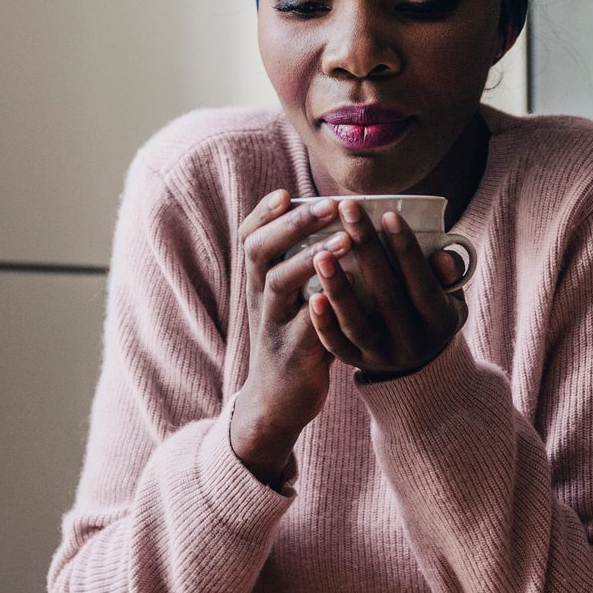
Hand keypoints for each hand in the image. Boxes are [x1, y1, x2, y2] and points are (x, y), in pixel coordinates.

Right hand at [229, 190, 338, 484]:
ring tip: (343, 241)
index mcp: (259, 282)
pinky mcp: (293, 354)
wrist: (277, 400)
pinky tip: (343, 293)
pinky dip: (322, 309)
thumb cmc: (295, 338)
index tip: (286, 192)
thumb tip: (342, 221)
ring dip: (308, 259)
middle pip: (259, 252)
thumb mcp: (291, 299)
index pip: (249, 237)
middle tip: (328, 205)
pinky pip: (306, 327)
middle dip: (292, 225)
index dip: (263, 213)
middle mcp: (259, 299)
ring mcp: (273, 326)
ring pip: (279, 285)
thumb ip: (307, 264)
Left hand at [307, 201, 465, 380]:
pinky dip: (323, 322)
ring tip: (320, 253)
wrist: (419, 363)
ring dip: (338, 288)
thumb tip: (442, 255)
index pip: (422, 284)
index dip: (407, 251)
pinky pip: (336, 345)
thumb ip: (449, 275)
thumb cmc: (432, 312)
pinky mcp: (356, 361)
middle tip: (347, 210)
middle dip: (367, 250)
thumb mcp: (452, 296)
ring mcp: (381, 355)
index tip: (388, 215)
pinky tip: (311, 296)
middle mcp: (411, 341)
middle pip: (387, 295)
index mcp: (439, 321)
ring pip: (357, 322)